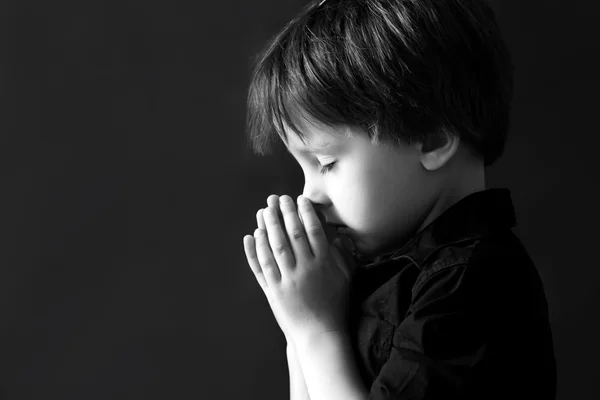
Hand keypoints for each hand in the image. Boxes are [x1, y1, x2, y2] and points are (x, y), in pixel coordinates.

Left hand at [243, 194, 356, 343]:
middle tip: (277, 198)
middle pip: (292, 235)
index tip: (299, 199)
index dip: (305, 213)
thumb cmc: (335, 307)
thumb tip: (338, 238)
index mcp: (323, 264)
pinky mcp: (273, 292)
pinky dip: (254, 251)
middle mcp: (304, 270)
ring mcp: (287, 280)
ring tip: (263, 210)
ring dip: (268, 226)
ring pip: (274, 247)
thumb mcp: (345, 280)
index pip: (313, 231)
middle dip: (284, 213)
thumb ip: (342, 257)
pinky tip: (251, 236)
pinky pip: (261, 267)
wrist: (319, 335)